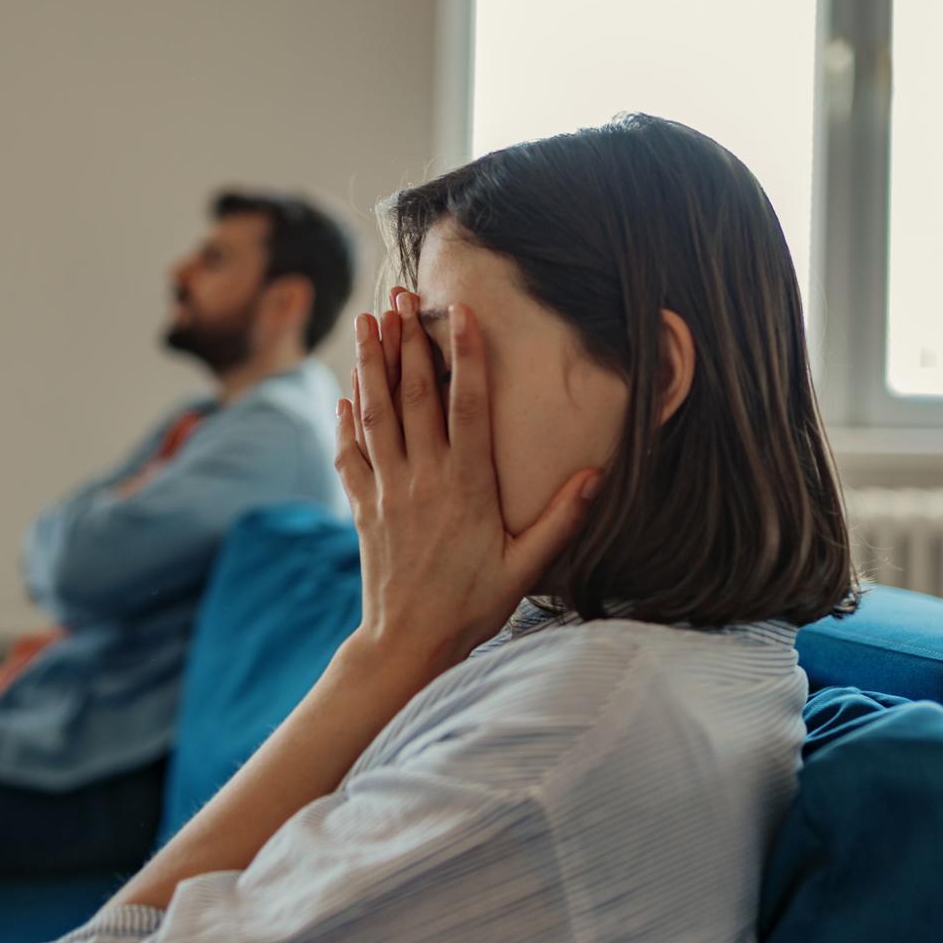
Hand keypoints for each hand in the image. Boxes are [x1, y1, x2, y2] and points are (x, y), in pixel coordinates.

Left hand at [334, 289, 601, 682]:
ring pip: (376, 414)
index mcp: (468, 486)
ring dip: (371, 364)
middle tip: (400, 297)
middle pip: (414, 396)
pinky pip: (350, 453)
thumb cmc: (473, 606)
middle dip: (407, 341)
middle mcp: (424, 479)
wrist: (408, 645)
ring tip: (366, 321)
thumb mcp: (525, 567)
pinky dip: (346, 420)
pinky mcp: (364, 508)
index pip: (467, 406)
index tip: (459, 312)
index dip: (465, 355)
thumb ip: (561, 518)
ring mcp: (388, 490)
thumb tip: (596, 474)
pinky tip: (346, 394)